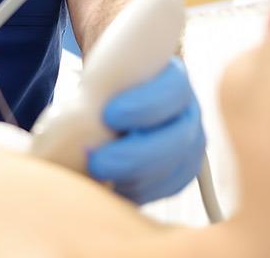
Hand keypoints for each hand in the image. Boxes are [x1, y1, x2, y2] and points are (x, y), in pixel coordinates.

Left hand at [87, 58, 206, 203]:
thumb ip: (103, 85)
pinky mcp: (181, 171)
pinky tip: (114, 188)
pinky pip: (169, 188)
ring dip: (135, 178)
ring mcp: (190, 144)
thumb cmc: (105, 88)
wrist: (113, 107)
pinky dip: (140, 192)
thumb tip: (80, 111)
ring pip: (175, 169)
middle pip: (178, 139)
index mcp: (173, 79)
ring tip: (99, 176)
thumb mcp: (104, 76)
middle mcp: (187, 112)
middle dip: (135, 155)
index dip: (144, 105)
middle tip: (97, 161)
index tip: (108, 115)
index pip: (172, 90)